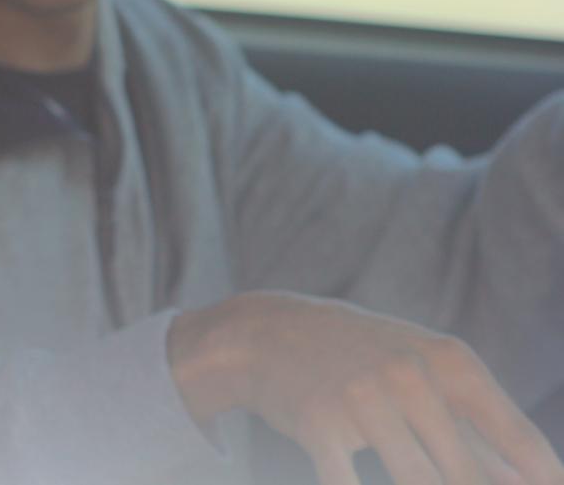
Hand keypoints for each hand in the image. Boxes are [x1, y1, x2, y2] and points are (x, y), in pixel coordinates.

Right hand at [170, 291, 563, 484]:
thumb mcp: (423, 372)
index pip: (519, 440)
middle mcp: (409, 375)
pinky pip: (348, 484)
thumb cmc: (362, 357)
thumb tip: (533, 479)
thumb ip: (479, 425)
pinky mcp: (318, 424)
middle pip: (469, 473)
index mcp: (450, 362)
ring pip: (417, 481)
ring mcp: (361, 398)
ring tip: (422, 476)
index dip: (540, 480)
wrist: (267, 334)